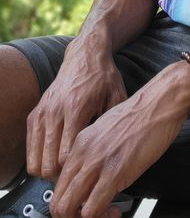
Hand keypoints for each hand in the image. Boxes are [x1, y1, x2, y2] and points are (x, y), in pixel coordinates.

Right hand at [26, 37, 127, 180]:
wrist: (85, 56)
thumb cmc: (104, 77)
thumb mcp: (117, 98)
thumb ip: (111, 125)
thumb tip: (113, 153)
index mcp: (77, 109)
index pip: (66, 156)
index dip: (74, 171)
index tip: (85, 172)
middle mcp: (55, 112)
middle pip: (48, 163)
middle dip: (60, 176)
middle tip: (75, 173)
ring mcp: (42, 113)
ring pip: (34, 160)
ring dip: (48, 169)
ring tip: (65, 166)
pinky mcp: (35, 114)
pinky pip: (30, 147)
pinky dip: (39, 157)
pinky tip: (56, 153)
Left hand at [49, 62, 189, 217]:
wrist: (159, 103)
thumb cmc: (142, 114)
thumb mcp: (109, 131)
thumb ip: (97, 151)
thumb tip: (96, 174)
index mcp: (80, 143)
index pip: (58, 183)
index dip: (71, 200)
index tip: (86, 204)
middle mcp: (82, 154)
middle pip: (58, 200)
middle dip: (72, 216)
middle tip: (93, 215)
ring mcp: (96, 164)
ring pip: (67, 208)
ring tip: (106, 214)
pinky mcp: (114, 173)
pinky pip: (92, 210)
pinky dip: (101, 217)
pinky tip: (115, 211)